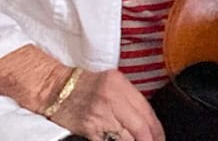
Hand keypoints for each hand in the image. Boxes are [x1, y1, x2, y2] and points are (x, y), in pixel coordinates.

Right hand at [50, 69, 164, 140]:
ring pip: (128, 139)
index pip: (146, 109)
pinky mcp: (90, 129)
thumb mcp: (111, 82)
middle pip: (141, 127)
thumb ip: (129, 97)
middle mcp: (112, 97)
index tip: (160, 136)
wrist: (56, 88)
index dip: (157, 128)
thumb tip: (146, 119)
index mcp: (119, 83)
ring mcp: (100, 115)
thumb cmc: (84, 85)